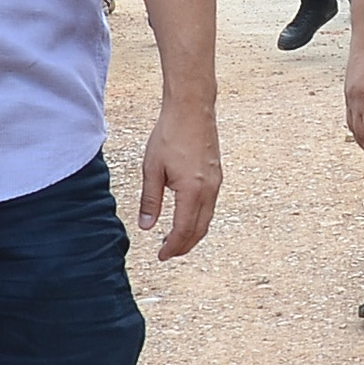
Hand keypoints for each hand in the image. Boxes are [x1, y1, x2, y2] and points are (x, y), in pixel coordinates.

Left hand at [138, 94, 222, 259]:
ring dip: (192, 234)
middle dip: (184, 246)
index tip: (161, 256)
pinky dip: (199, 219)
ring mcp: (216, 183)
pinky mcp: (217, 175)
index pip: (183, 230)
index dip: (172, 247)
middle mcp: (209, 190)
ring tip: (175, 239)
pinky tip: (186, 217)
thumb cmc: (170, 135)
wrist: (192, 109)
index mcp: (192, 191)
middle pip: (199, 230)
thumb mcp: (152, 169)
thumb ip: (150, 200)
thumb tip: (146, 227)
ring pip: (207, 219)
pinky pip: (210, 206)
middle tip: (167, 253)